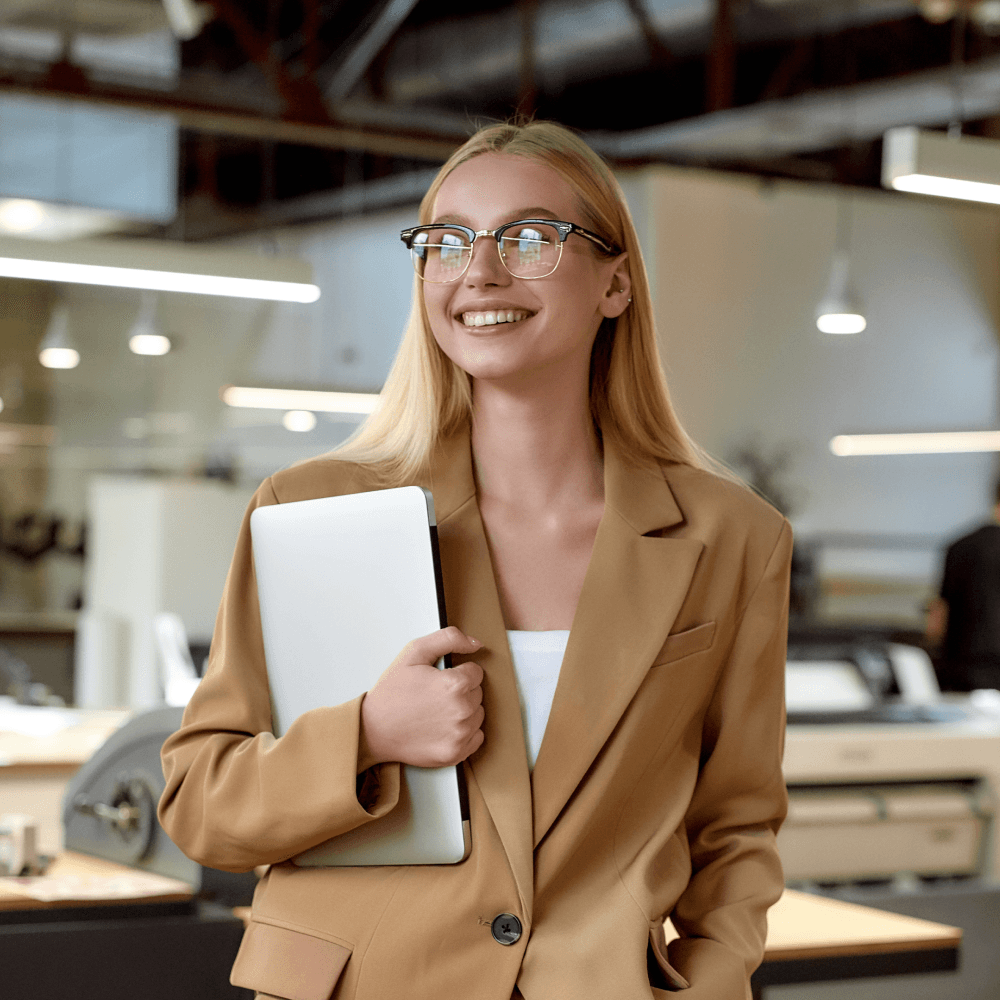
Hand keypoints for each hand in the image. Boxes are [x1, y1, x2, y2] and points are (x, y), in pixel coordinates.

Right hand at [358, 627, 484, 769]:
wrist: (373, 730)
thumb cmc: (392, 692)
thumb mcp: (414, 652)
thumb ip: (448, 639)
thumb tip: (476, 644)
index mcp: (454, 684)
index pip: (476, 672)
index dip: (457, 672)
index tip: (439, 679)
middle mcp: (461, 711)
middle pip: (478, 693)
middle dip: (461, 691)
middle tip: (434, 695)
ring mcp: (460, 735)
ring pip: (478, 714)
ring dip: (464, 711)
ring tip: (437, 711)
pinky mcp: (456, 754)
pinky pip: (476, 737)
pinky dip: (464, 732)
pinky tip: (443, 727)